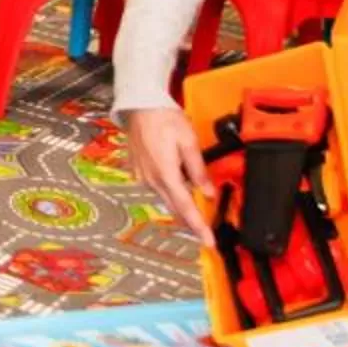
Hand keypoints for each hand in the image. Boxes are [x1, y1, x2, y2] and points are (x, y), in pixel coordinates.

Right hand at [123, 105, 214, 247]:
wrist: (139, 106)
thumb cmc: (164, 118)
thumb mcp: (189, 141)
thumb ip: (199, 170)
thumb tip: (208, 192)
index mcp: (166, 174)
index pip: (186, 207)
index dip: (198, 226)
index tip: (208, 241)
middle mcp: (152, 180)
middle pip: (175, 208)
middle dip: (191, 222)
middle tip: (205, 233)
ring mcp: (143, 177)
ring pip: (166, 199)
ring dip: (181, 206)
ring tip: (195, 213)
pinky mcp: (139, 172)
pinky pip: (158, 188)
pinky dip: (170, 192)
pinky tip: (178, 189)